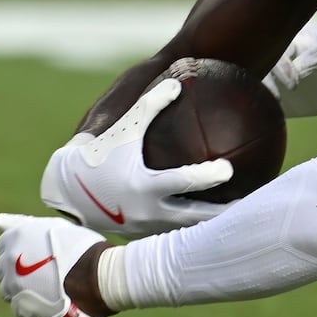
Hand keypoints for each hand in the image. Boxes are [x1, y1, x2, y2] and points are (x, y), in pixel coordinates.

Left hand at [0, 214, 108, 316]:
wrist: (97, 276)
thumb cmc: (82, 247)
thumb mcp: (54, 226)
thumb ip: (24, 225)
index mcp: (15, 238)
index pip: (4, 244)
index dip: (21, 249)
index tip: (37, 253)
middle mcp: (8, 260)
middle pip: (3, 268)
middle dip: (18, 270)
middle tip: (45, 271)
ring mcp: (12, 285)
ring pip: (7, 289)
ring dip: (22, 289)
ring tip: (47, 288)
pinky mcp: (20, 306)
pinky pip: (18, 308)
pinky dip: (30, 306)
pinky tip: (48, 301)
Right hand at [40, 77, 234, 237]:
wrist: (65, 187)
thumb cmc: (97, 152)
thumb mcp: (123, 127)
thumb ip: (151, 106)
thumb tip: (177, 83)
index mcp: (144, 186)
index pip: (182, 182)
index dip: (208, 176)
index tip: (231, 168)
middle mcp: (147, 212)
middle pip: (195, 217)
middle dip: (223, 213)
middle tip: (251, 203)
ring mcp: (145, 227)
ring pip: (186, 230)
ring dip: (212, 225)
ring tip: (241, 218)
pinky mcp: (142, 234)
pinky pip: (173, 231)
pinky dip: (192, 226)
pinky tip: (214, 219)